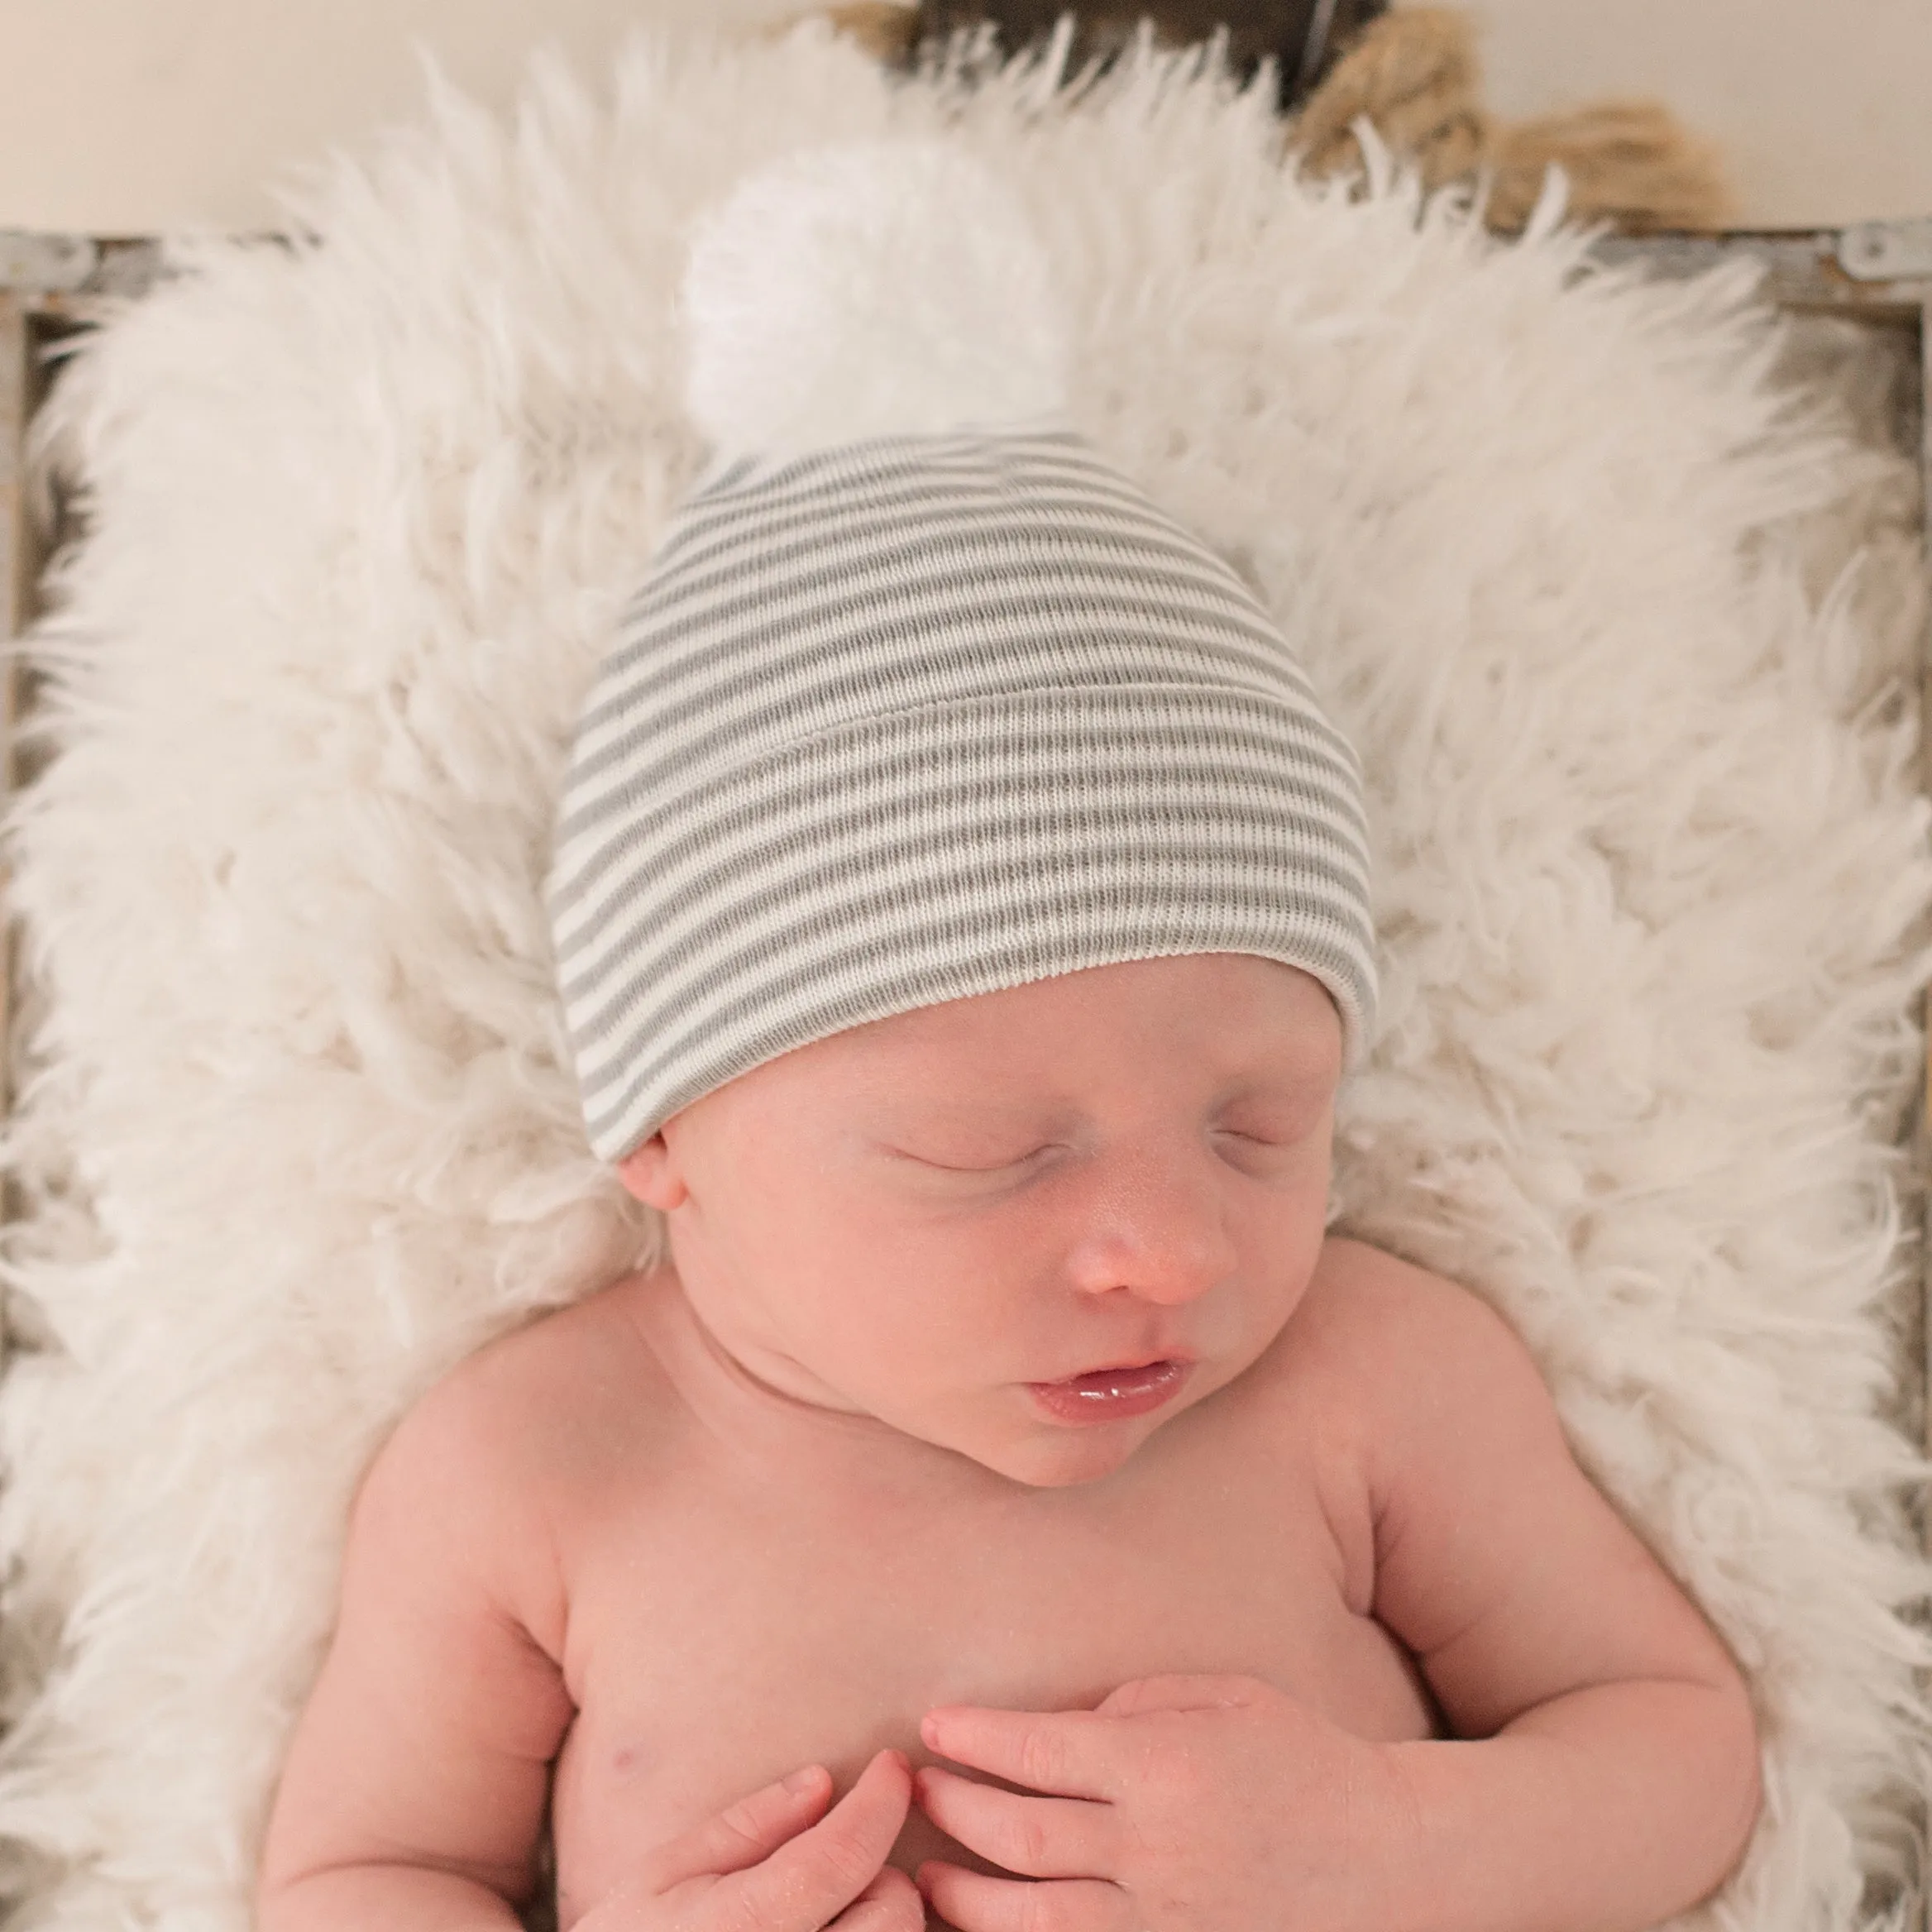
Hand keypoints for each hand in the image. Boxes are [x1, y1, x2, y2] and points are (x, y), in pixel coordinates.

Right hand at [580, 1747, 925, 1931]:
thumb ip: (746, 1827)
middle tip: (837, 1861)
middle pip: (893, 1912)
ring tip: (828, 1910)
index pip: (845, 1855)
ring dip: (877, 1921)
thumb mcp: (662, 1874)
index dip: (880, 1798)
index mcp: (747, 1927)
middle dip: (877, 1873)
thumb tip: (822, 1783)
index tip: (891, 1765)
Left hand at [912, 1672, 1418, 1931]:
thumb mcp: (1226, 1697)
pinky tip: (991, 1930)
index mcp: (1164, 1766)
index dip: (973, 1739)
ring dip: (965, 1897)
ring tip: (926, 1876)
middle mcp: (1155, 1848)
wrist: (1390, 1859)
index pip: (1037, 1750)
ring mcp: (1164, 1918)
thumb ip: (1137, 1702)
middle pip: (1018, 1836)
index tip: (932, 1726)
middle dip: (954, 1809)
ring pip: (1033, 1917)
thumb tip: (1064, 1728)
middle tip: (914, 1788)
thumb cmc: (1305, 1759)